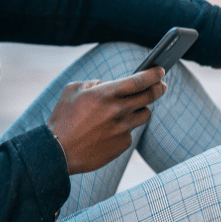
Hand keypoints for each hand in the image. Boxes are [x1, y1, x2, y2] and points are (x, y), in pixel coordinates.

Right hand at [47, 68, 166, 173]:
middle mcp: (118, 110)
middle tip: (161, 85)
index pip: (139, 80)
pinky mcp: (123, 144)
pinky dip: (124, 127)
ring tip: (133, 107)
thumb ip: (92, 83)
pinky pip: (131, 131)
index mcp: (106, 94)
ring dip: (142, 108)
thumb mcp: (72, 90)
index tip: (160, 70)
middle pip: (150, 96)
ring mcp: (123, 129)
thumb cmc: (63, 118)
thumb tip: (104, 84)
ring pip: (145, 114)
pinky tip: (110, 130)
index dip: (153, 74)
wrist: (59, 151)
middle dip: (158, 88)